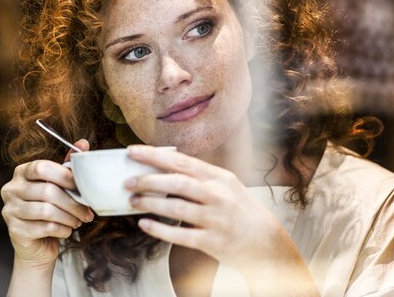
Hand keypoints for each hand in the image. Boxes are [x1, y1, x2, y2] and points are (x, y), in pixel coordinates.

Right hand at [1, 139, 93, 268]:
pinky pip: (44, 228)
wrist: (37, 243)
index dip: (64, 176)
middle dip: (72, 202)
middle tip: (86, 211)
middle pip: (46, 191)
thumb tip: (83, 143)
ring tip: (78, 221)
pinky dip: (62, 229)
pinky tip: (67, 230)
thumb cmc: (50, 209)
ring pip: (46, 211)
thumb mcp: (58, 185)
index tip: (82, 187)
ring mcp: (9, 210)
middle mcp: (11, 189)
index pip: (42, 167)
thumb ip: (68, 164)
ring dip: (69, 217)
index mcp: (22, 172)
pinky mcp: (14, 230)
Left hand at [124, 145, 308, 280]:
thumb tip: (164, 165)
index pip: (182, 161)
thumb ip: (199, 175)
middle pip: (178, 182)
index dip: (155, 156)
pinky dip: (160, 230)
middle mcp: (218, 195)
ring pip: (177, 208)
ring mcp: (216, 219)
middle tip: (127, 180)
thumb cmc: (239, 209)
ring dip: (151, 203)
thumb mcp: (225, 184)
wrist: (266, 241)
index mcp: (219, 177)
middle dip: (149, 180)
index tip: (133, 151)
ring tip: (133, 201)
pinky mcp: (213, 242)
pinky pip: (181, 235)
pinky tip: (145, 224)